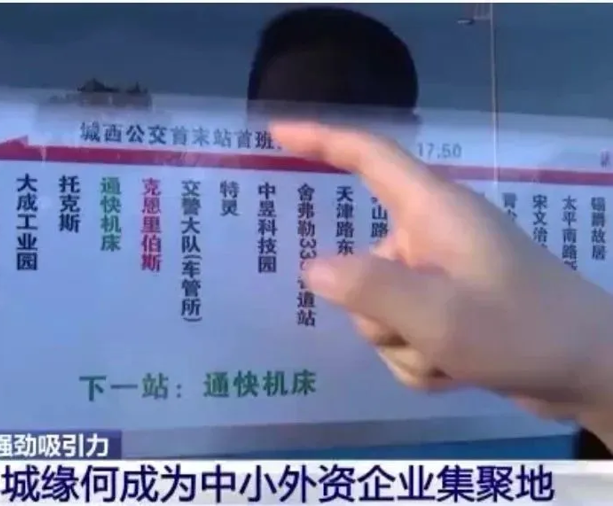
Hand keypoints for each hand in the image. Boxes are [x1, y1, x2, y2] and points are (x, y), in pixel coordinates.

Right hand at [271, 121, 612, 437]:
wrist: (591, 371)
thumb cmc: (520, 330)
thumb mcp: (438, 315)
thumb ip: (368, 289)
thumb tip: (312, 269)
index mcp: (433, 211)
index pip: (369, 157)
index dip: (320, 139)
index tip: (275, 132)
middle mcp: (432, 236)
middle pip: (360, 264)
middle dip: (378, 314)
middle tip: (423, 336)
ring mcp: (441, 275)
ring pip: (379, 310)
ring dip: (403, 345)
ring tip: (451, 358)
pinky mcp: (450, 309)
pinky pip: (403, 334)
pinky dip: (420, 359)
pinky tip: (455, 371)